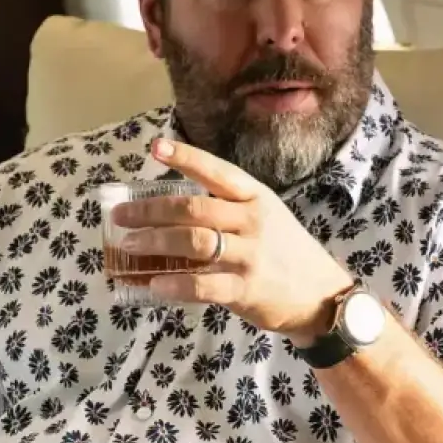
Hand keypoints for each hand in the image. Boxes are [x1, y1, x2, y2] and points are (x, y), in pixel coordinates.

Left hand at [111, 138, 355, 343]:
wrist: (322, 294)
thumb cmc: (285, 252)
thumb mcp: (265, 217)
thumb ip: (226, 210)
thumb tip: (169, 210)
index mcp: (255, 197)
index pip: (217, 171)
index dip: (186, 157)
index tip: (157, 147)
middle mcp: (253, 220)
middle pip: (194, 208)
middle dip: (150, 210)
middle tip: (121, 215)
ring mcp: (250, 255)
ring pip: (194, 242)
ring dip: (154, 242)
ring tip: (128, 245)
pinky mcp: (246, 289)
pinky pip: (203, 284)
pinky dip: (175, 284)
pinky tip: (153, 285)